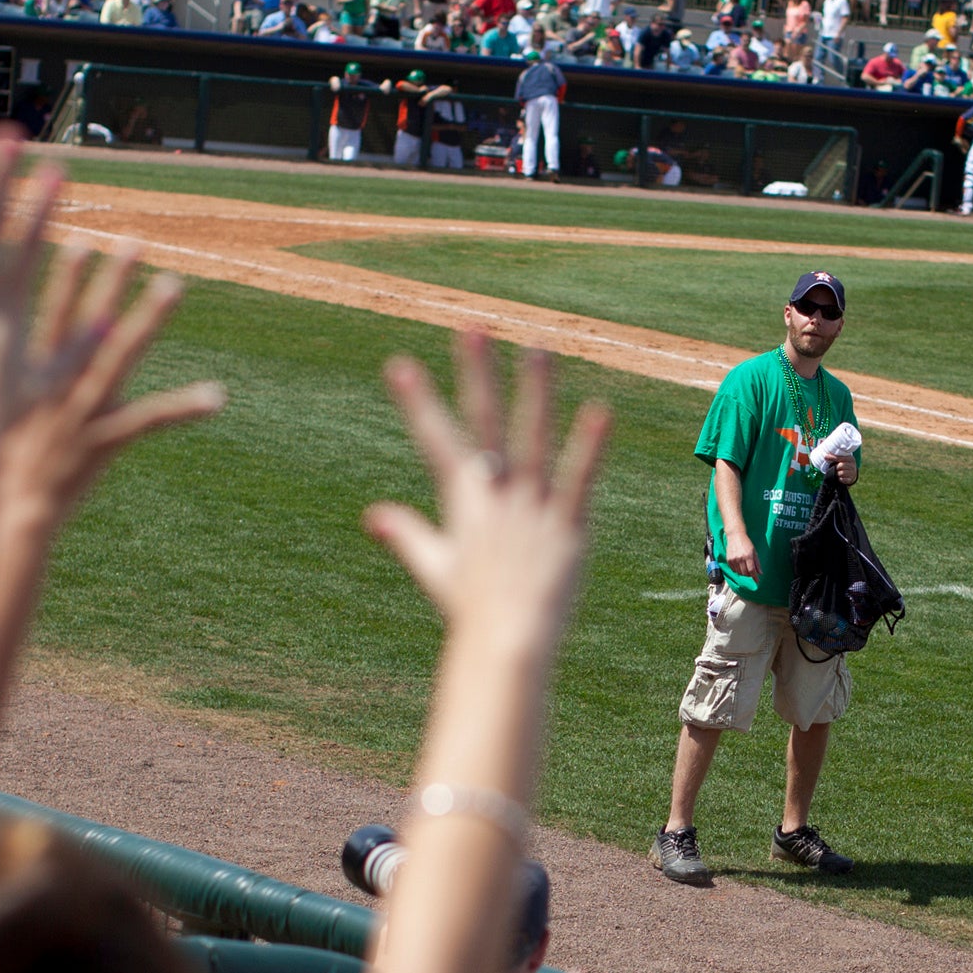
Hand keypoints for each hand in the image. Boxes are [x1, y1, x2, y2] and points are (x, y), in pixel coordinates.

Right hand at [0, 240, 224, 522]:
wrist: (0, 515)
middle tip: (133, 241)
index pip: (50, 316)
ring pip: (120, 353)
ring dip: (148, 316)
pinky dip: (186, 407)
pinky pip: (152, 419)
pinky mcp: (105, 440)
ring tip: (173, 283)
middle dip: (111, 279)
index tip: (79, 242)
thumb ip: (5, 390)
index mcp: (34, 376)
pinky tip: (218, 397)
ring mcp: (83, 409)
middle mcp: (60, 383)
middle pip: (89, 320)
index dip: (65, 279)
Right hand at [366, 333, 609, 639]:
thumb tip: (373, 517)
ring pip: (533, 437)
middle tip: (472, 329)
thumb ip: (407, 535)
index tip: (399, 364)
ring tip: (537, 348)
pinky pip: (577, 479)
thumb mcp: (435, 567)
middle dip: (476, 374)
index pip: (436, 440)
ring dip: (535, 391)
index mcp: (462, 502)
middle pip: (484, 423)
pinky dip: (587, 446)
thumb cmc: (470, 610)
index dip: (417, 401)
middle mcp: (494, 495)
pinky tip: (599, 410)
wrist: (507, 644)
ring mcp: (531, 507)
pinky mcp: (567, 526)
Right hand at [721, 533, 759, 580]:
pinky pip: (733, 570)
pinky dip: (737, 570)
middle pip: (745, 573)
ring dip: (743, 573)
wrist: (735, 536)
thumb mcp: (754, 552)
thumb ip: (757, 563)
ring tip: (745, 569)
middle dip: (749, 575)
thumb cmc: (746, 543)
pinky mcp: (729, 560)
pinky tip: (740, 566)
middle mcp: (740, 559)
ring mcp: (734, 559)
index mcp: (748, 556)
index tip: (757, 581)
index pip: (752, 570)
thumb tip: (760, 573)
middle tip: (751, 573)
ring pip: (739, 572)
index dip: (755, 577)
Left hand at [826, 451, 857, 485]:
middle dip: (836, 467)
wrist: (851, 475)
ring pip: (842, 473)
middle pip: (841, 465)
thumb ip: (835, 458)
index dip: (832, 457)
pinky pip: (843, 479)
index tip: (825, 457)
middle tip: (835, 468)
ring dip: (837, 473)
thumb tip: (825, 456)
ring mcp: (852, 473)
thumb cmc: (844, 466)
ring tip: (837, 473)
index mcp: (850, 458)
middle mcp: (853, 465)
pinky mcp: (850, 479)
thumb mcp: (842, 460)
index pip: (840, 457)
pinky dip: (840, 479)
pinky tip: (840, 478)